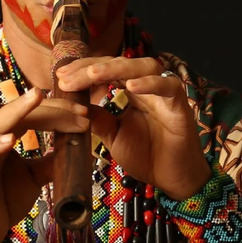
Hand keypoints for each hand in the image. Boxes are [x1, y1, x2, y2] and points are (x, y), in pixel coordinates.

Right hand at [0, 88, 89, 242]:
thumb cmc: (3, 200)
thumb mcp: (34, 178)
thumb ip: (50, 162)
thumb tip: (76, 149)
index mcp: (5, 134)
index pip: (34, 113)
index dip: (60, 110)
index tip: (86, 113)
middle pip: (20, 112)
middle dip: (51, 109)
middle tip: (79, 111)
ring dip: (19, 111)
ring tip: (37, 98)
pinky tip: (10, 139)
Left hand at [55, 57, 211, 199]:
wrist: (171, 178)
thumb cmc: (146, 155)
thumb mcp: (112, 136)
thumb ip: (96, 118)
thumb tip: (72, 104)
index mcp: (131, 91)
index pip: (107, 70)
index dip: (84, 70)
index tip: (61, 77)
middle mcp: (148, 87)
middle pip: (122, 64)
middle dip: (93, 68)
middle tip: (69, 77)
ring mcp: (165, 93)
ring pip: (145, 66)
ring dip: (118, 68)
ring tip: (94, 75)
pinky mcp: (180, 105)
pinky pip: (168, 86)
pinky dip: (151, 84)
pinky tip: (131, 86)